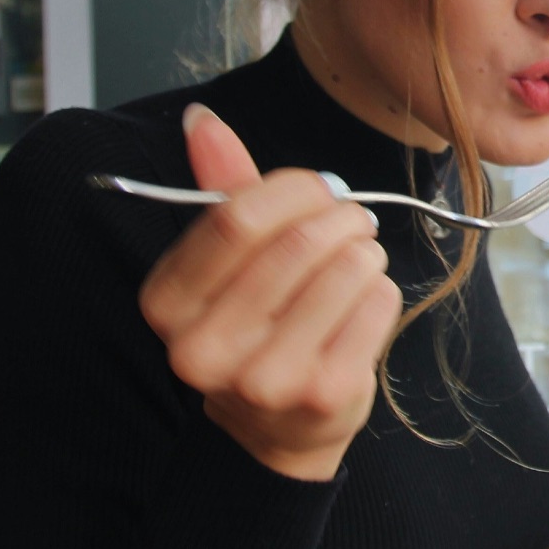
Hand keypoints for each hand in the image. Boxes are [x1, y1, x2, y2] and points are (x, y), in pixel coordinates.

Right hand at [139, 103, 401, 480]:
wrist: (274, 429)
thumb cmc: (252, 326)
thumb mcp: (223, 263)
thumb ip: (220, 189)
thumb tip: (201, 119)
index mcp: (167, 304)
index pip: (236, 220)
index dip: (293, 190)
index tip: (320, 189)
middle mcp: (205, 349)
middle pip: (297, 244)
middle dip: (340, 216)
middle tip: (353, 219)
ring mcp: (266, 378)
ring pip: (346, 269)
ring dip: (364, 251)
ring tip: (357, 259)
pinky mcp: (323, 394)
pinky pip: (377, 305)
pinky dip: (381, 290)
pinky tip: (362, 304)